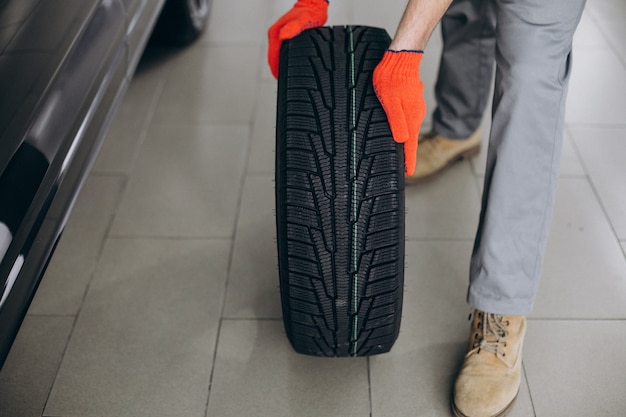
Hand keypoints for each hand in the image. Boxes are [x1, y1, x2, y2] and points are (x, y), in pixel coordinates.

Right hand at [268, 0, 328, 78]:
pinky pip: (282, 53)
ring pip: (277, 57)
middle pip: (273, 60)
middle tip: (286, 84)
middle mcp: (275, 35)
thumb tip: (283, 36)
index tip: (281, 82)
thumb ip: (294, 28)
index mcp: (276, 33)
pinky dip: (285, 61)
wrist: (313, 5)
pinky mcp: (284, 38)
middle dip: (278, 72)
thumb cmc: (310, 12)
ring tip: (289, 79)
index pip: (272, 58)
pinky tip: (292, 67)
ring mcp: (279, 36)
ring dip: (281, 67)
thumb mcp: (304, 20)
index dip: (276, 72)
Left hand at [372, 50, 425, 175]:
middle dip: (408, 153)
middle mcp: (415, 115)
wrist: (400, 58)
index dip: (409, 160)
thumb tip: (402, 141)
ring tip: (402, 152)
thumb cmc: (392, 79)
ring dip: (406, 141)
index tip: (409, 173)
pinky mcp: (411, 100)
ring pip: (409, 128)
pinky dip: (405, 127)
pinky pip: (408, 118)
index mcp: (411, 118)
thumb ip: (397, 122)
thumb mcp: (390, 103)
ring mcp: (414, 107)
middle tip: (406, 166)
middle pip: (411, 139)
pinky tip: (399, 129)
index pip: (410, 145)